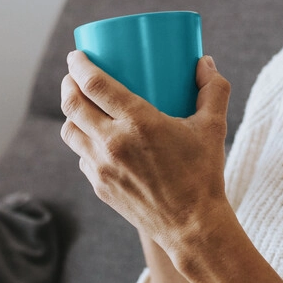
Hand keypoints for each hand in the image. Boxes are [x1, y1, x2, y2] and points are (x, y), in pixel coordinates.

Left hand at [60, 51, 232, 255]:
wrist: (192, 226)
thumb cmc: (204, 173)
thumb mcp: (213, 126)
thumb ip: (213, 89)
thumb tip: (205, 61)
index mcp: (138, 122)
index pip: (94, 84)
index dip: (79, 65)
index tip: (76, 56)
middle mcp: (113, 143)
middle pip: (73, 105)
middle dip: (68, 85)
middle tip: (73, 77)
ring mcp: (102, 167)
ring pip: (70, 132)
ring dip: (70, 114)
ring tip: (79, 106)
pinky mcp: (99, 186)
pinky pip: (82, 158)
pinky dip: (84, 144)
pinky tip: (94, 139)